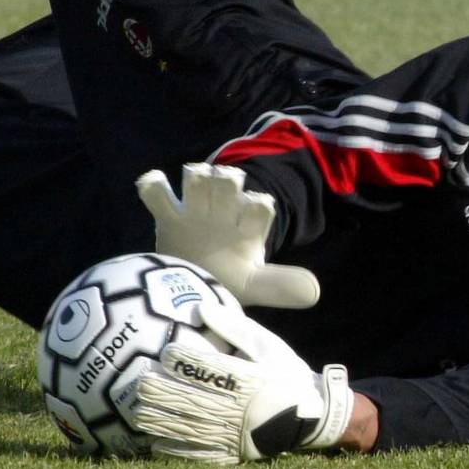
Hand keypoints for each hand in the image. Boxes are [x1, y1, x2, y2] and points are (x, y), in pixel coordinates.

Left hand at [134, 300, 352, 462]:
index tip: (166, 352)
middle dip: (167, 392)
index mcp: (250, 379)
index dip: (189, 362)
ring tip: (139, 412)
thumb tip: (202, 306)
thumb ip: (235, 327)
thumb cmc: (285, 371)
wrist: (312, 413)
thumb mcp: (267, 344)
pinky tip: (156, 442)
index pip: (214, 370)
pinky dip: (179, 448)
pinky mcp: (235, 450)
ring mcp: (237, 432)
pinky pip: (203, 452)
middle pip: (197, 400)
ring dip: (165, 420)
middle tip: (141, 382)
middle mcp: (242, 408)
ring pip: (194, 427)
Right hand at [137, 163, 320, 308]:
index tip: (259, 206)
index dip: (259, 205)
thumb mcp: (254, 285)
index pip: (259, 209)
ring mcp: (195, 211)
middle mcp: (223, 214)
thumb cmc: (228, 278)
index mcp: (247, 229)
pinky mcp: (167, 215)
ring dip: (198, 176)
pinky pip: (158, 194)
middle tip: (228, 184)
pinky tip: (155, 184)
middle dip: (229, 180)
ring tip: (196, 179)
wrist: (191, 285)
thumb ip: (279, 287)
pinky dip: (154, 186)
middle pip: (229, 184)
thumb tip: (315, 292)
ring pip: (198, 180)